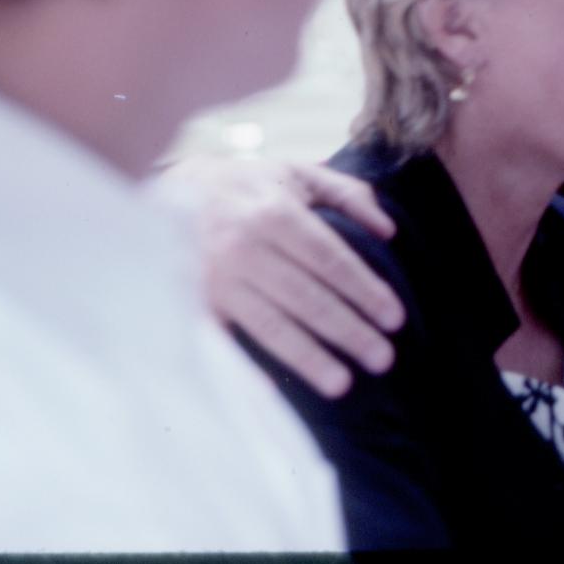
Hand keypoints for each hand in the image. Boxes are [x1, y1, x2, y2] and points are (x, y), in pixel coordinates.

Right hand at [163, 155, 405, 397]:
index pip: (329, 258)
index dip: (364, 289)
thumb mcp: (299, 173)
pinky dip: (242, 367)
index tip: (395, 318)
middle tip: (383, 358)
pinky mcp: (191, 302)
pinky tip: (273, 390)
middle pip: (306, 296)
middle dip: (347, 329)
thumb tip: (389, 232)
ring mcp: (215, 278)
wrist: (168, 187)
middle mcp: (244, 246)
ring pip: (269, 324)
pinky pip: (220, 340)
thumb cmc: (249, 186)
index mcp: (274, 212)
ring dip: (307, 356)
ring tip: (342, 384)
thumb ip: (349, 194)